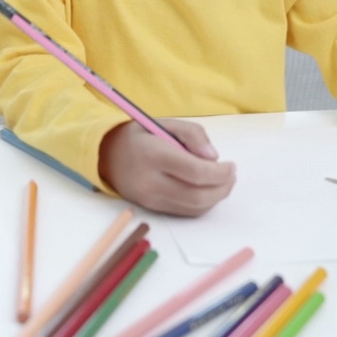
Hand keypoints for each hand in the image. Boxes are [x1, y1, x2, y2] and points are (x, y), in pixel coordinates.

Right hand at [98, 118, 234, 216]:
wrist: (106, 155)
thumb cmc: (141, 136)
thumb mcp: (165, 123)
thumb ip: (193, 134)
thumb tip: (213, 158)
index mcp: (154, 155)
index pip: (195, 172)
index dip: (220, 173)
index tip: (230, 165)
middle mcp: (151, 182)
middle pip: (197, 196)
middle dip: (222, 188)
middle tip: (230, 175)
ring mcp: (150, 199)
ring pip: (194, 208)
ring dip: (216, 198)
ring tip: (223, 182)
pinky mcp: (152, 209)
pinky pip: (185, 212)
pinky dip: (203, 204)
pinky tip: (207, 191)